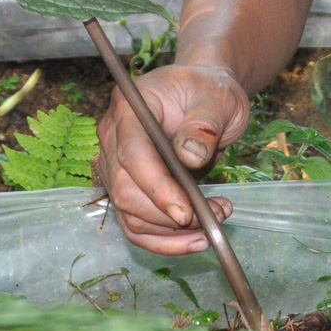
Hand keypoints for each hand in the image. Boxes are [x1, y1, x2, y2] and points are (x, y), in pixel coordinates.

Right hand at [98, 63, 249, 254]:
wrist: (205, 98)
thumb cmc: (209, 91)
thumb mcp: (218, 97)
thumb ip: (204, 123)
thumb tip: (190, 156)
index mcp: (128, 107)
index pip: (132, 154)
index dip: (156, 187)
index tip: (186, 212)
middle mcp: (113, 137)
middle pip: (125, 190)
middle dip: (168, 215)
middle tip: (216, 215)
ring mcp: (115, 165)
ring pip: (130, 215)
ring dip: (172, 232)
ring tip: (216, 218)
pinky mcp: (128, 188)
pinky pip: (137, 225)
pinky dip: (165, 240)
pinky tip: (196, 239)